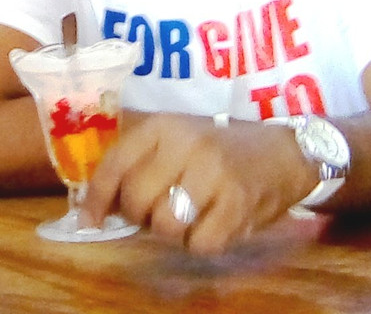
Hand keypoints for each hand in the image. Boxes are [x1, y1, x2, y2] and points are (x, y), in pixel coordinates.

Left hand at [80, 114, 315, 254]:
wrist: (281, 153)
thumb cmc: (217, 150)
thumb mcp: (174, 142)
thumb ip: (137, 167)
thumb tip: (97, 210)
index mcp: (163, 127)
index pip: (116, 165)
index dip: (97, 199)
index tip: (89, 221)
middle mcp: (186, 145)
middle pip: (137, 200)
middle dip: (140, 217)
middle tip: (156, 213)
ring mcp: (214, 173)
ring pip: (165, 225)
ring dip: (171, 232)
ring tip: (186, 217)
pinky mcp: (239, 203)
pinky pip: (200, 244)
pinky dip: (201, 244)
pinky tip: (211, 225)